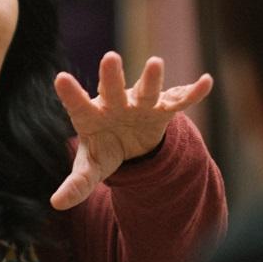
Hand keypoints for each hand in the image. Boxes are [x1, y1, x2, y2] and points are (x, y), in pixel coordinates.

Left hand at [50, 52, 212, 210]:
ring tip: (156, 62)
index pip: (79, 104)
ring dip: (151, 78)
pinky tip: (206, 82)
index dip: (71, 93)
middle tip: (110, 57)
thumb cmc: (104, 149)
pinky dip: (193, 92)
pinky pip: (179, 100)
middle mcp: (115, 104)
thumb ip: (76, 184)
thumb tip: (56, 204)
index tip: (61, 78)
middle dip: (111, 76)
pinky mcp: (163, 110)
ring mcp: (140, 104)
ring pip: (146, 90)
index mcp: (92, 115)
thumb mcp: (90, 168)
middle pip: (112, 90)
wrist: (130, 142)